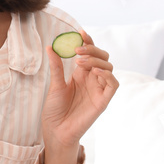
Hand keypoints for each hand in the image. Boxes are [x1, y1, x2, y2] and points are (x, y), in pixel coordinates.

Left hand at [41, 29, 118, 149]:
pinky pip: (113, 84)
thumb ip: (56, 67)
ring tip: (80, 61)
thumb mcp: (55, 85)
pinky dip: (107, 75)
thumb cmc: (55, 110)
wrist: (56, 130)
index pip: (89, 54)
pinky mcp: (104, 100)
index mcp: (81, 74)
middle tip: (78, 49)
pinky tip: (94, 71)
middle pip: (102, 58)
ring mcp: (99, 89)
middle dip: (92, 50)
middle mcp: (92, 80)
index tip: (81, 33)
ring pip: (108, 68)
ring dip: (97, 61)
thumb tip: (50, 46)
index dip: (88, 42)